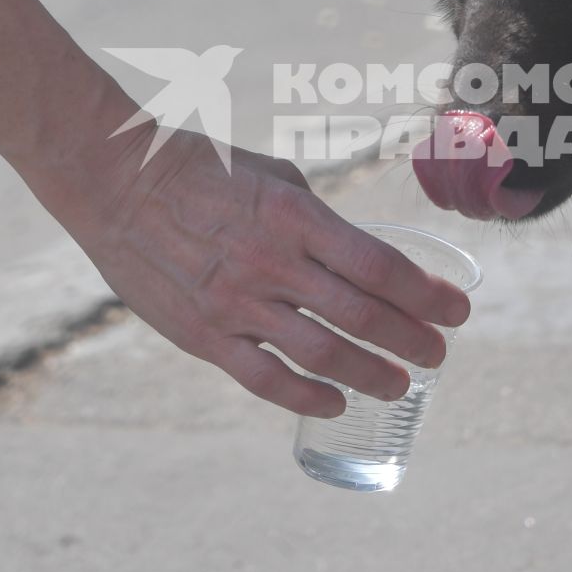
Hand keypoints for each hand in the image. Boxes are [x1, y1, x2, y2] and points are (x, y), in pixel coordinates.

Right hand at [56, 125, 471, 416]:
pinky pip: (265, 379)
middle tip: (439, 355)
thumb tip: (360, 252)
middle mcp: (272, 263)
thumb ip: (318, 218)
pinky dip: (308, 397)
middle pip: (363, 315)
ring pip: (322, 355)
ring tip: (399, 384)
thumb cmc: (202, 169)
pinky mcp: (203, 335)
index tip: (457, 312)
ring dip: (372, 374)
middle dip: (413, 340)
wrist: (115, 183)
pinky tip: (336, 402)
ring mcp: (236, 304)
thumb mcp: (273, 176)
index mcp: (295, 216)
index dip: (427, 296)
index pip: (380, 267)